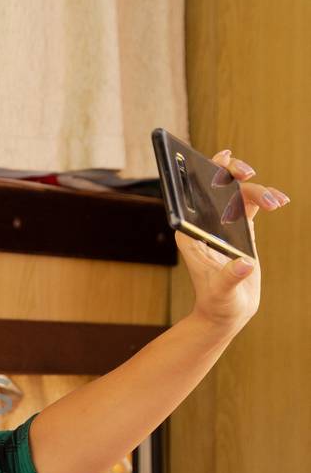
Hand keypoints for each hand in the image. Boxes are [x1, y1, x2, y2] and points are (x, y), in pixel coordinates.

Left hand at [178, 149, 289, 338]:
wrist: (227, 314)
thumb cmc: (217, 304)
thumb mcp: (221, 292)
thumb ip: (230, 277)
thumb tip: (245, 263)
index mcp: (192, 232)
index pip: (194, 194)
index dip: (206, 171)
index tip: (223, 158)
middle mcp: (205, 224)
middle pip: (218, 187)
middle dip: (233, 174)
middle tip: (248, 173)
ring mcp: (223, 225)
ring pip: (238, 193)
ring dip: (258, 190)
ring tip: (277, 201)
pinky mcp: (241, 231)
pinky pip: (251, 206)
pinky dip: (266, 199)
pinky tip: (280, 200)